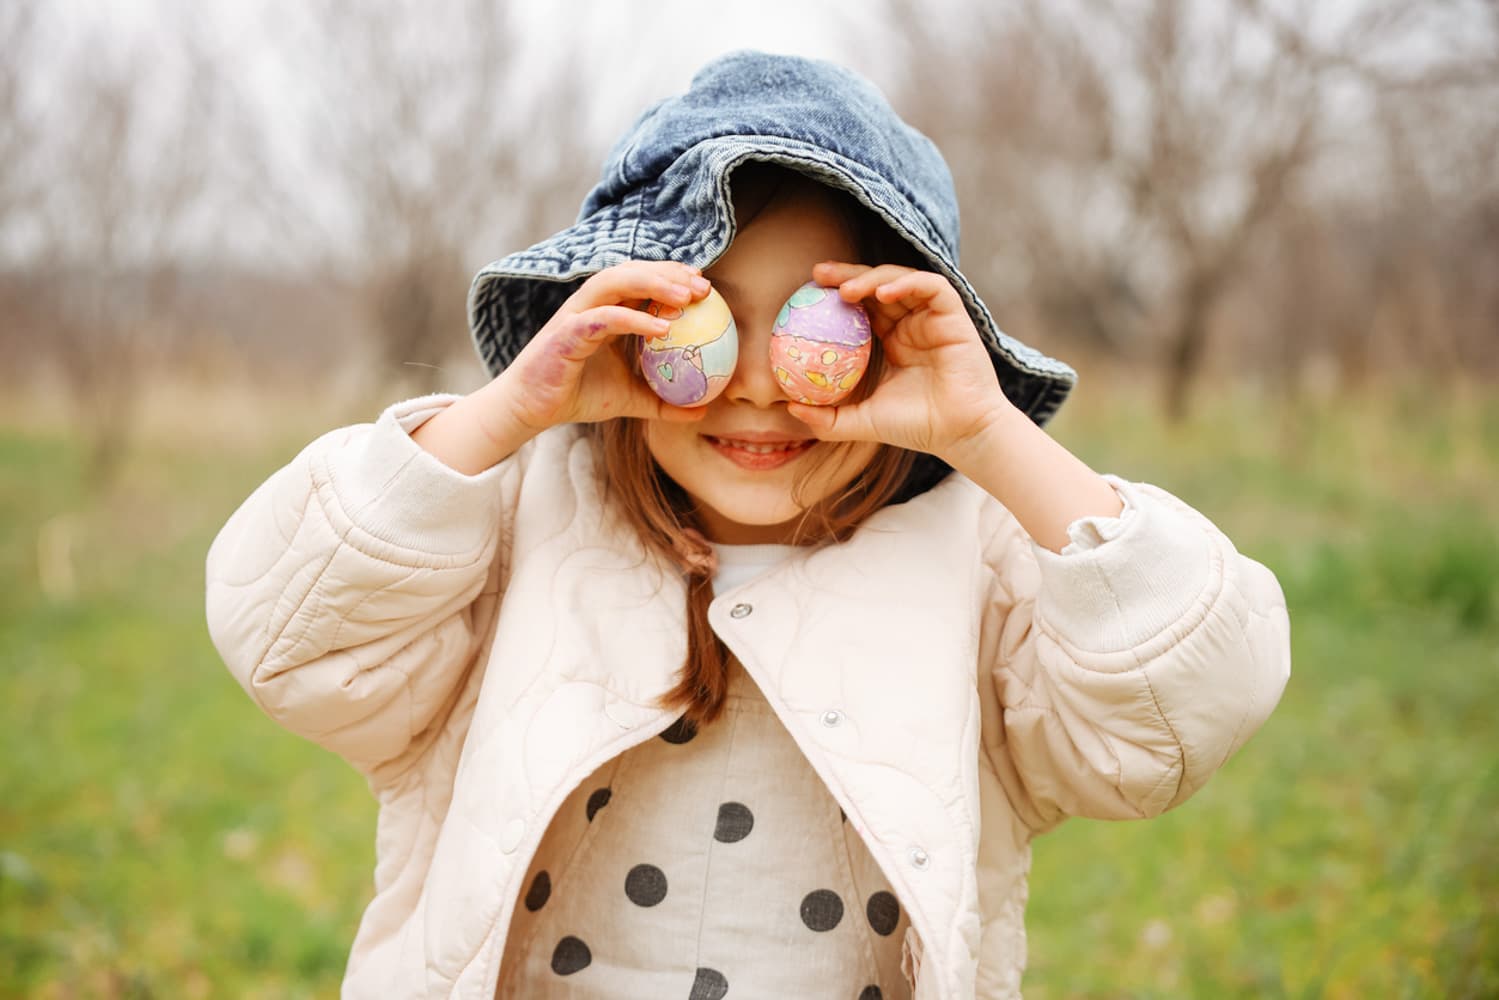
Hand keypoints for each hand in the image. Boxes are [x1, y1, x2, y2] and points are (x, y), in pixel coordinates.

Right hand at [494, 260, 712, 433]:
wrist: (533, 410)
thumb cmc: (578, 396)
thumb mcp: (629, 399)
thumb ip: (663, 402)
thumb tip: (701, 412)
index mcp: (606, 311)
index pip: (641, 280)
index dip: (672, 275)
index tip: (705, 286)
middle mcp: (591, 305)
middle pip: (632, 271)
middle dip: (669, 272)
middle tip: (703, 286)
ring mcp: (577, 315)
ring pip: (615, 282)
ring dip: (652, 284)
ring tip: (686, 297)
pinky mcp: (565, 333)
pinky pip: (602, 319)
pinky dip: (632, 319)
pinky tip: (661, 329)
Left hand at [787, 261, 1015, 459]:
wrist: (959, 433)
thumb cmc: (916, 427)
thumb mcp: (862, 421)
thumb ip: (828, 417)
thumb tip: (790, 409)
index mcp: (893, 339)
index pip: (860, 306)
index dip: (835, 294)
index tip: (806, 292)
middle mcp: (912, 323)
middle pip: (876, 286)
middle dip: (847, 275)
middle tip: (817, 274)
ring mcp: (932, 317)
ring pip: (901, 279)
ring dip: (872, 278)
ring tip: (847, 291)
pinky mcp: (954, 314)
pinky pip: (931, 286)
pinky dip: (907, 283)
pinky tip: (883, 293)